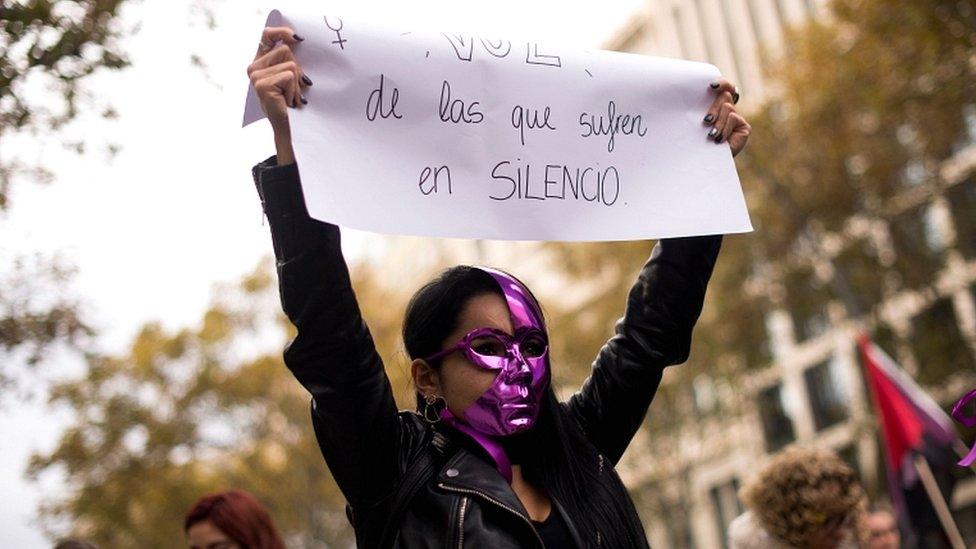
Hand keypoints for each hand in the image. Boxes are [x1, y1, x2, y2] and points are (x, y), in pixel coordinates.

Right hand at [246, 26, 310, 164]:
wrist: (288, 128)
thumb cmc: (290, 102)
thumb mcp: (290, 76)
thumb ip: (289, 59)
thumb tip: (297, 38)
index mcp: (259, 62)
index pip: (266, 34)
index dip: (281, 32)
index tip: (297, 38)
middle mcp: (253, 67)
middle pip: (285, 50)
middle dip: (297, 70)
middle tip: (293, 89)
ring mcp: (256, 76)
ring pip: (290, 64)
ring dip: (297, 84)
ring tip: (290, 97)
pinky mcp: (262, 84)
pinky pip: (290, 76)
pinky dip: (294, 90)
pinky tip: (288, 102)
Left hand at [703, 79, 750, 156]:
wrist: (707, 162)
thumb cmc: (698, 143)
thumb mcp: (696, 125)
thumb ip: (699, 111)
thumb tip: (689, 97)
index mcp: (716, 107)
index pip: (724, 88)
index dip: (722, 83)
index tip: (711, 86)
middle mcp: (728, 110)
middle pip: (724, 96)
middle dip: (714, 108)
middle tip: (706, 121)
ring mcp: (737, 118)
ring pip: (727, 108)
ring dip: (718, 122)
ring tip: (711, 135)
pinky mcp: (744, 127)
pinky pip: (733, 118)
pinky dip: (724, 128)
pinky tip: (719, 139)